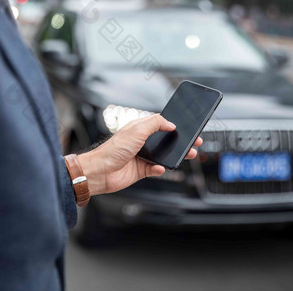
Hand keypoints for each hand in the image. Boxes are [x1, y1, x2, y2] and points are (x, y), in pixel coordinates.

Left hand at [77, 114, 202, 196]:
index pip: (160, 124)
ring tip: (187, 155)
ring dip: (175, 156)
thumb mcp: (137, 130)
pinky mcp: (141, 170)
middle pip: (166, 140)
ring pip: (164, 155)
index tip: (188, 126)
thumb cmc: (113, 149)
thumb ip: (155, 124)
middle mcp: (141, 141)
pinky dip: (160, 169)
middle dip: (181, 142)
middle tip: (195, 143)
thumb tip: (170, 123)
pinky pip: (156, 170)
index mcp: (140, 128)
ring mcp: (142, 156)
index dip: (174, 125)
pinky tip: (160, 168)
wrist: (101, 172)